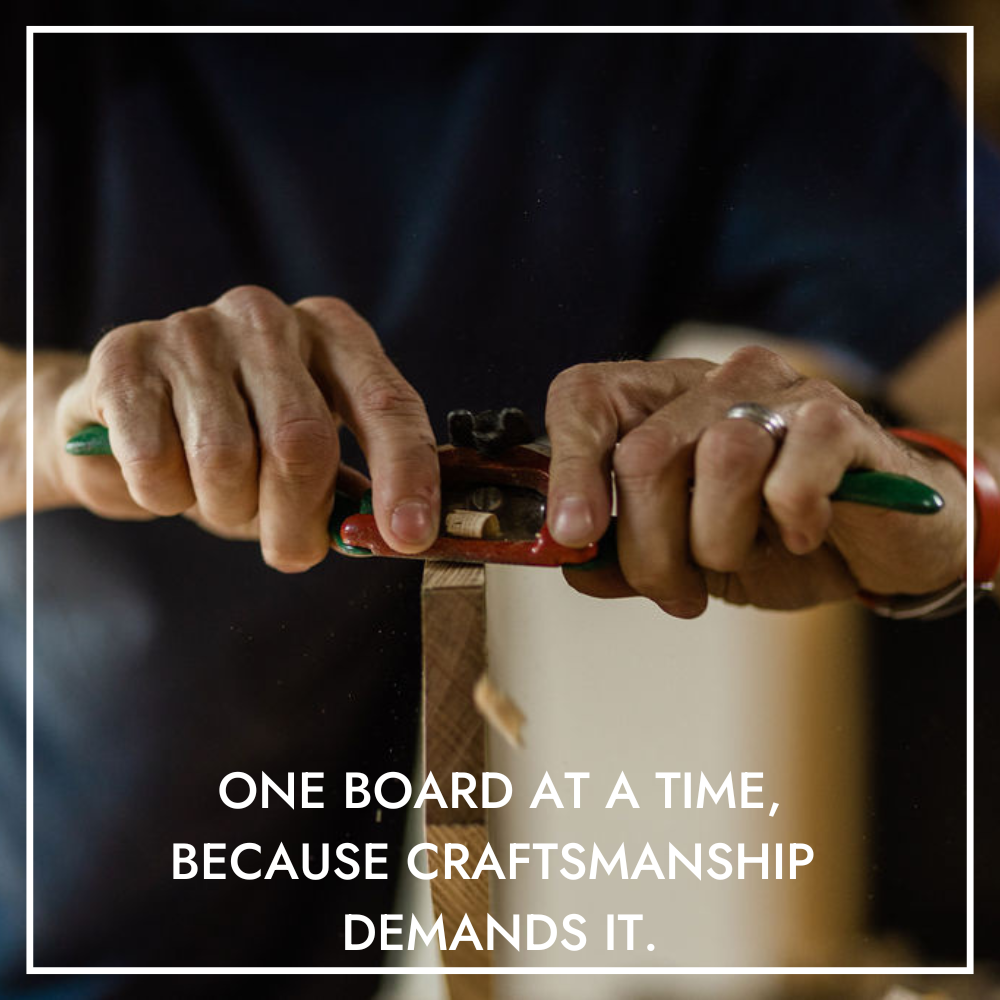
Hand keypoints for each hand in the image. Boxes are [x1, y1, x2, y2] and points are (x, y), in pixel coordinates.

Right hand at [44, 287, 439, 571]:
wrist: (122, 422)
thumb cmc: (234, 446)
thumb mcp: (304, 463)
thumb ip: (347, 490)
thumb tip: (394, 535)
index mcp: (333, 334)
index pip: (386, 402)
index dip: (405, 473)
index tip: (409, 537)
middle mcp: (268, 318)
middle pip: (302, 440)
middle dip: (298, 519)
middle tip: (289, 551)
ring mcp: (194, 328)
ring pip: (226, 459)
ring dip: (226, 510)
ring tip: (218, 499)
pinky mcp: (124, 354)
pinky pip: (155, 461)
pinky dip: (163, 496)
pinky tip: (164, 478)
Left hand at [544, 347, 966, 614]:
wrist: (879, 543)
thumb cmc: (770, 540)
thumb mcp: (683, 557)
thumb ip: (624, 556)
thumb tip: (574, 562)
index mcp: (659, 402)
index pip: (586, 396)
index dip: (568, 466)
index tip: (573, 536)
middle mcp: (711, 384)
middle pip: (643, 454)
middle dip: (650, 549)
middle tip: (678, 591)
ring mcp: (778, 392)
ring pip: (719, 461)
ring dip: (719, 542)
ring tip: (742, 558)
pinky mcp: (838, 420)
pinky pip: (790, 478)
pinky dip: (789, 524)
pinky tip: (800, 536)